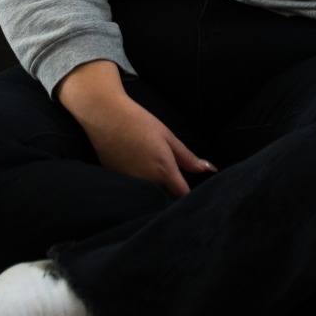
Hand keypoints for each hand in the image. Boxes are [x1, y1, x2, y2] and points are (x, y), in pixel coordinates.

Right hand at [63, 80, 214, 197]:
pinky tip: (139, 174)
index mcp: (163, 170)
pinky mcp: (117, 182)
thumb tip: (210, 170)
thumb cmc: (139, 122)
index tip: (193, 191)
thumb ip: (188, 158)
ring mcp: (130, 185)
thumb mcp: (168, 137)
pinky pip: (134, 192)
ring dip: (156, 194)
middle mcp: (147, 183)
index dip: (189, 197)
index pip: (182, 196)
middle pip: (166, 200)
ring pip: (149, 198)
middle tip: (176, 183)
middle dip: (173, 196)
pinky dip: (140, 190)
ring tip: (156, 178)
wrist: (105, 116)